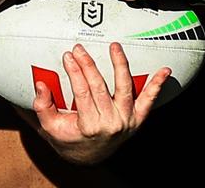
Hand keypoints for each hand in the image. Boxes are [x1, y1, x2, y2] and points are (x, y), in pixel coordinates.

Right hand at [30, 43, 170, 165]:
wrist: (90, 156)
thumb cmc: (71, 139)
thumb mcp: (52, 127)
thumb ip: (43, 106)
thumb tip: (41, 85)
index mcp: (89, 126)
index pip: (81, 92)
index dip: (74, 71)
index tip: (68, 57)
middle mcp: (110, 123)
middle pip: (100, 86)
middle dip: (88, 64)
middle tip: (80, 49)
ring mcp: (126, 120)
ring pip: (125, 87)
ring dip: (120, 65)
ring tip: (115, 47)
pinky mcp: (138, 119)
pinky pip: (149, 101)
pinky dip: (157, 85)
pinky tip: (164, 71)